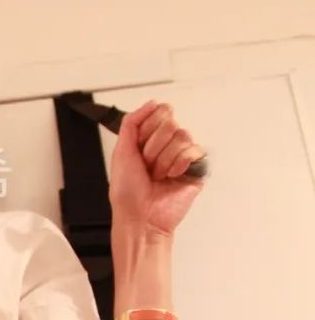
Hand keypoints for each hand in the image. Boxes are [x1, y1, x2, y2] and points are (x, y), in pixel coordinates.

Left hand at [109, 100, 205, 237]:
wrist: (140, 216)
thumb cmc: (128, 192)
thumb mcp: (121, 150)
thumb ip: (132, 122)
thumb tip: (152, 103)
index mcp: (150, 139)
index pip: (161, 111)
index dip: (148, 129)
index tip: (139, 148)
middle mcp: (168, 145)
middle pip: (171, 122)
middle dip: (153, 147)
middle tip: (148, 167)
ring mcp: (183, 156)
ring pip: (182, 136)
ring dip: (164, 159)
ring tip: (158, 175)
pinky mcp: (197, 168)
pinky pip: (194, 151)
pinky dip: (179, 164)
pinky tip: (172, 177)